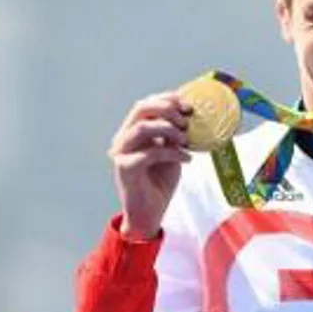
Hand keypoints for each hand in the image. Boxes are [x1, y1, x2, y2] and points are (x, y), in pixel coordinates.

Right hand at [108, 92, 192, 239]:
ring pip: (142, 127)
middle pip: (140, 108)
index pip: (146, 104)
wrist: (150, 213)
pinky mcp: (125, 168)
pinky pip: (150, 152)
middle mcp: (123, 138)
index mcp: (133, 131)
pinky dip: (172, 153)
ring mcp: (121, 152)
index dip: (167, 99)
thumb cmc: (159, 182)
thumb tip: (191, 116)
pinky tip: (186, 159)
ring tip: (186, 140)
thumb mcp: (171, 151)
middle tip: (186, 120)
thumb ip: (174, 134)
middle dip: (167, 109)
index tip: (189, 105)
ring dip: (169, 130)